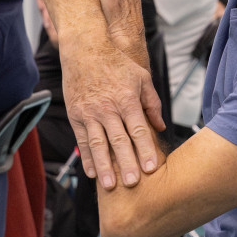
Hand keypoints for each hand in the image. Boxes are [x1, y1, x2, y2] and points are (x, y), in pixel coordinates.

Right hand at [61, 41, 165, 189]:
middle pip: (119, 141)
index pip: (138, 129)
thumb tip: (161, 128)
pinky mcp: (76, 115)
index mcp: (126, 99)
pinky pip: (82, 140)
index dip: (145, 150)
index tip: (152, 168)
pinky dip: (87, 158)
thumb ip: (152, 103)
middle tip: (133, 184)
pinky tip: (92, 173)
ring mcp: (89, 112)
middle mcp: (107, 108)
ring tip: (110, 186)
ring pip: (98, 144)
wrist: (84, 50)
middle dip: (126, 164)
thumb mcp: (141, 78)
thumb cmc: (117, 64)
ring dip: (104, 166)